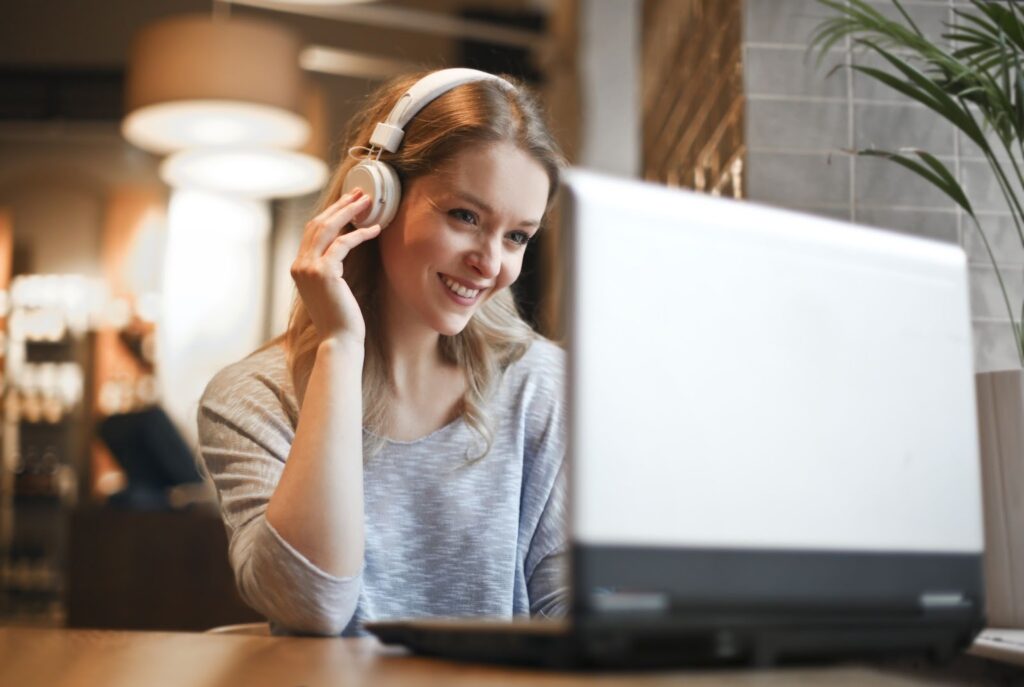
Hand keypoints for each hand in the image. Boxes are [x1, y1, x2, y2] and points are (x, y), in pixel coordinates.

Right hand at [290, 189, 380, 345]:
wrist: (339, 340)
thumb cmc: (340, 318)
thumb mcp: (330, 289)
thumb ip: (329, 268)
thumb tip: (343, 247)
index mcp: (298, 267)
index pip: (312, 231)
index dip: (331, 213)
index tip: (348, 202)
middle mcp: (299, 265)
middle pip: (318, 223)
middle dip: (340, 205)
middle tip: (360, 192)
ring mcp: (309, 267)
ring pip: (328, 228)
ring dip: (349, 211)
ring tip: (368, 201)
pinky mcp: (324, 272)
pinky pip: (344, 243)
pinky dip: (360, 234)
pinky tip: (375, 229)